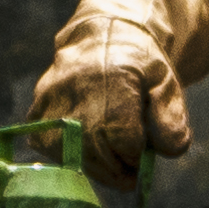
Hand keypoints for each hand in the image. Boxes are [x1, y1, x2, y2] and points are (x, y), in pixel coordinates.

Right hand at [32, 37, 191, 185]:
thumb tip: (171, 149)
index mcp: (114, 78)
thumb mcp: (167, 83)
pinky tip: (86, 143)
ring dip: (94, 165)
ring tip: (109, 151)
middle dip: (116, 169)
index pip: (124, 140)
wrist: (103, 38)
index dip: (136, 155)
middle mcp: (76, 87)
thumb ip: (172, 117)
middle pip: (95, 153)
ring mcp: (50, 100)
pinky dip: (71, 156)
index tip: (141, 153)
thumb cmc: (139, 66)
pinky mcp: (36, 110)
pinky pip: (50, 149)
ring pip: (71, 156)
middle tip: (128, 166)